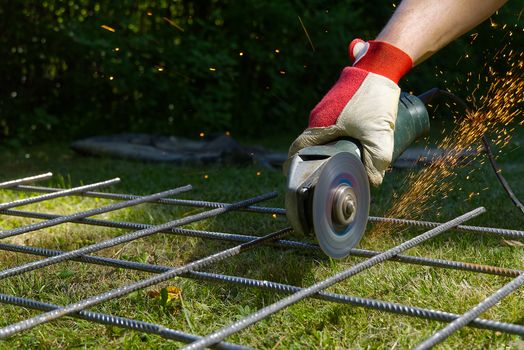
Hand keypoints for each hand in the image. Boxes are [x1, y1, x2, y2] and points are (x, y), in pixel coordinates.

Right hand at [287, 39, 411, 185]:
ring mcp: (326, 108)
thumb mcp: (379, 134)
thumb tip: (373, 182)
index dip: (296, 165)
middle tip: (333, 172)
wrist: (379, 66)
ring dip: (333, 147)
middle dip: (322, 159)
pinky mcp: (336, 102)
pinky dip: (340, 135)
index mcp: (319, 125)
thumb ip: (376, 161)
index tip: (299, 177)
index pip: (298, 149)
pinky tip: (356, 139)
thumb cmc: (374, 97)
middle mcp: (318, 116)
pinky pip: (333, 124)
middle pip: (313, 144)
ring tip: (348, 157)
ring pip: (325, 134)